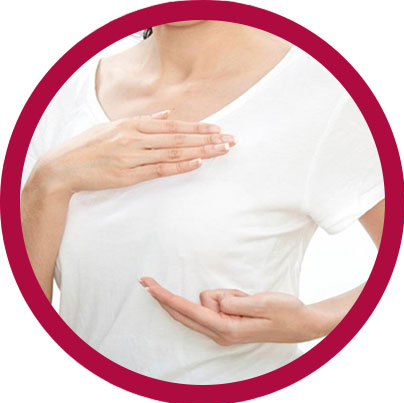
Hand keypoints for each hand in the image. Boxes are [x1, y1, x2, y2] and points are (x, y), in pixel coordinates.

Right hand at [32, 110, 236, 196]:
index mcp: (132, 124)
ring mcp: (132, 157)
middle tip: (231, 140)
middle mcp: (135, 138)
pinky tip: (198, 164)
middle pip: (180, 138)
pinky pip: (159, 170)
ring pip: (174, 153)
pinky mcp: (128, 176)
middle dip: (208, 139)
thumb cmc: (89, 145)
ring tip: (222, 150)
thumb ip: (143, 121)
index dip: (198, 127)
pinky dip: (180, 166)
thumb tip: (167, 115)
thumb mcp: (113, 126)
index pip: (174, 125)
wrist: (63, 167)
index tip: (219, 128)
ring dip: (201, 151)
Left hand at [139, 277, 324, 345]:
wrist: (301, 323)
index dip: (166, 297)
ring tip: (246, 297)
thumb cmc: (285, 312)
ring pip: (203, 304)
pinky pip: (213, 306)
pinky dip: (223, 297)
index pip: (188, 310)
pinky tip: (242, 300)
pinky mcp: (227, 326)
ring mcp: (223, 331)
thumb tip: (212, 302)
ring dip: (220, 294)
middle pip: (184, 312)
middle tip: (146, 280)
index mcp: (227, 328)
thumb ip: (234, 303)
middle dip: (165, 297)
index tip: (149, 287)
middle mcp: (220, 333)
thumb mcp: (262, 303)